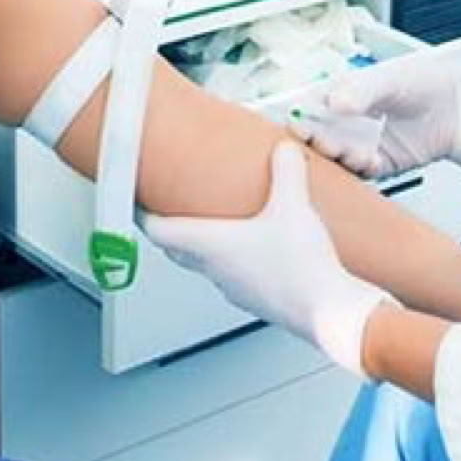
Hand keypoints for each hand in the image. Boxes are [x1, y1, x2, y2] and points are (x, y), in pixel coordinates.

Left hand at [140, 143, 389, 372]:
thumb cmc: (301, 265)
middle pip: (176, 250)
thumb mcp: (294, 205)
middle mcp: (215, 269)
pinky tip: (254, 250)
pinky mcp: (256, 299)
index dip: (141, 214)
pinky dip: (230, 260)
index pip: (159, 231)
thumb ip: (287, 172)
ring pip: (204, 264)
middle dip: (169, 229)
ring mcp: (234, 288)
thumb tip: (283, 149)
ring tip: (213, 225)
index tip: (133, 202)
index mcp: (210, 245)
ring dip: (200, 246)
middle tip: (168, 209)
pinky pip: (232, 276)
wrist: (328, 311)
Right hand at [294, 61, 460, 178]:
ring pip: (338, 156)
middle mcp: (354, 121)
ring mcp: (367, 143)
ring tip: (339, 149)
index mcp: (349, 94)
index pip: (315, 106)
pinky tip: (366, 160)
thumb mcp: (393, 79)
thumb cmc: (432, 83)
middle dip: (314, 138)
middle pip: (321, 134)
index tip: (296, 121)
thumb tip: (334, 102)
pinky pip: (362, 172)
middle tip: (311, 139)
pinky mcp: (383, 164)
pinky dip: (360, 169)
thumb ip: (362, 91)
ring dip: (335, 155)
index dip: (303, 115)